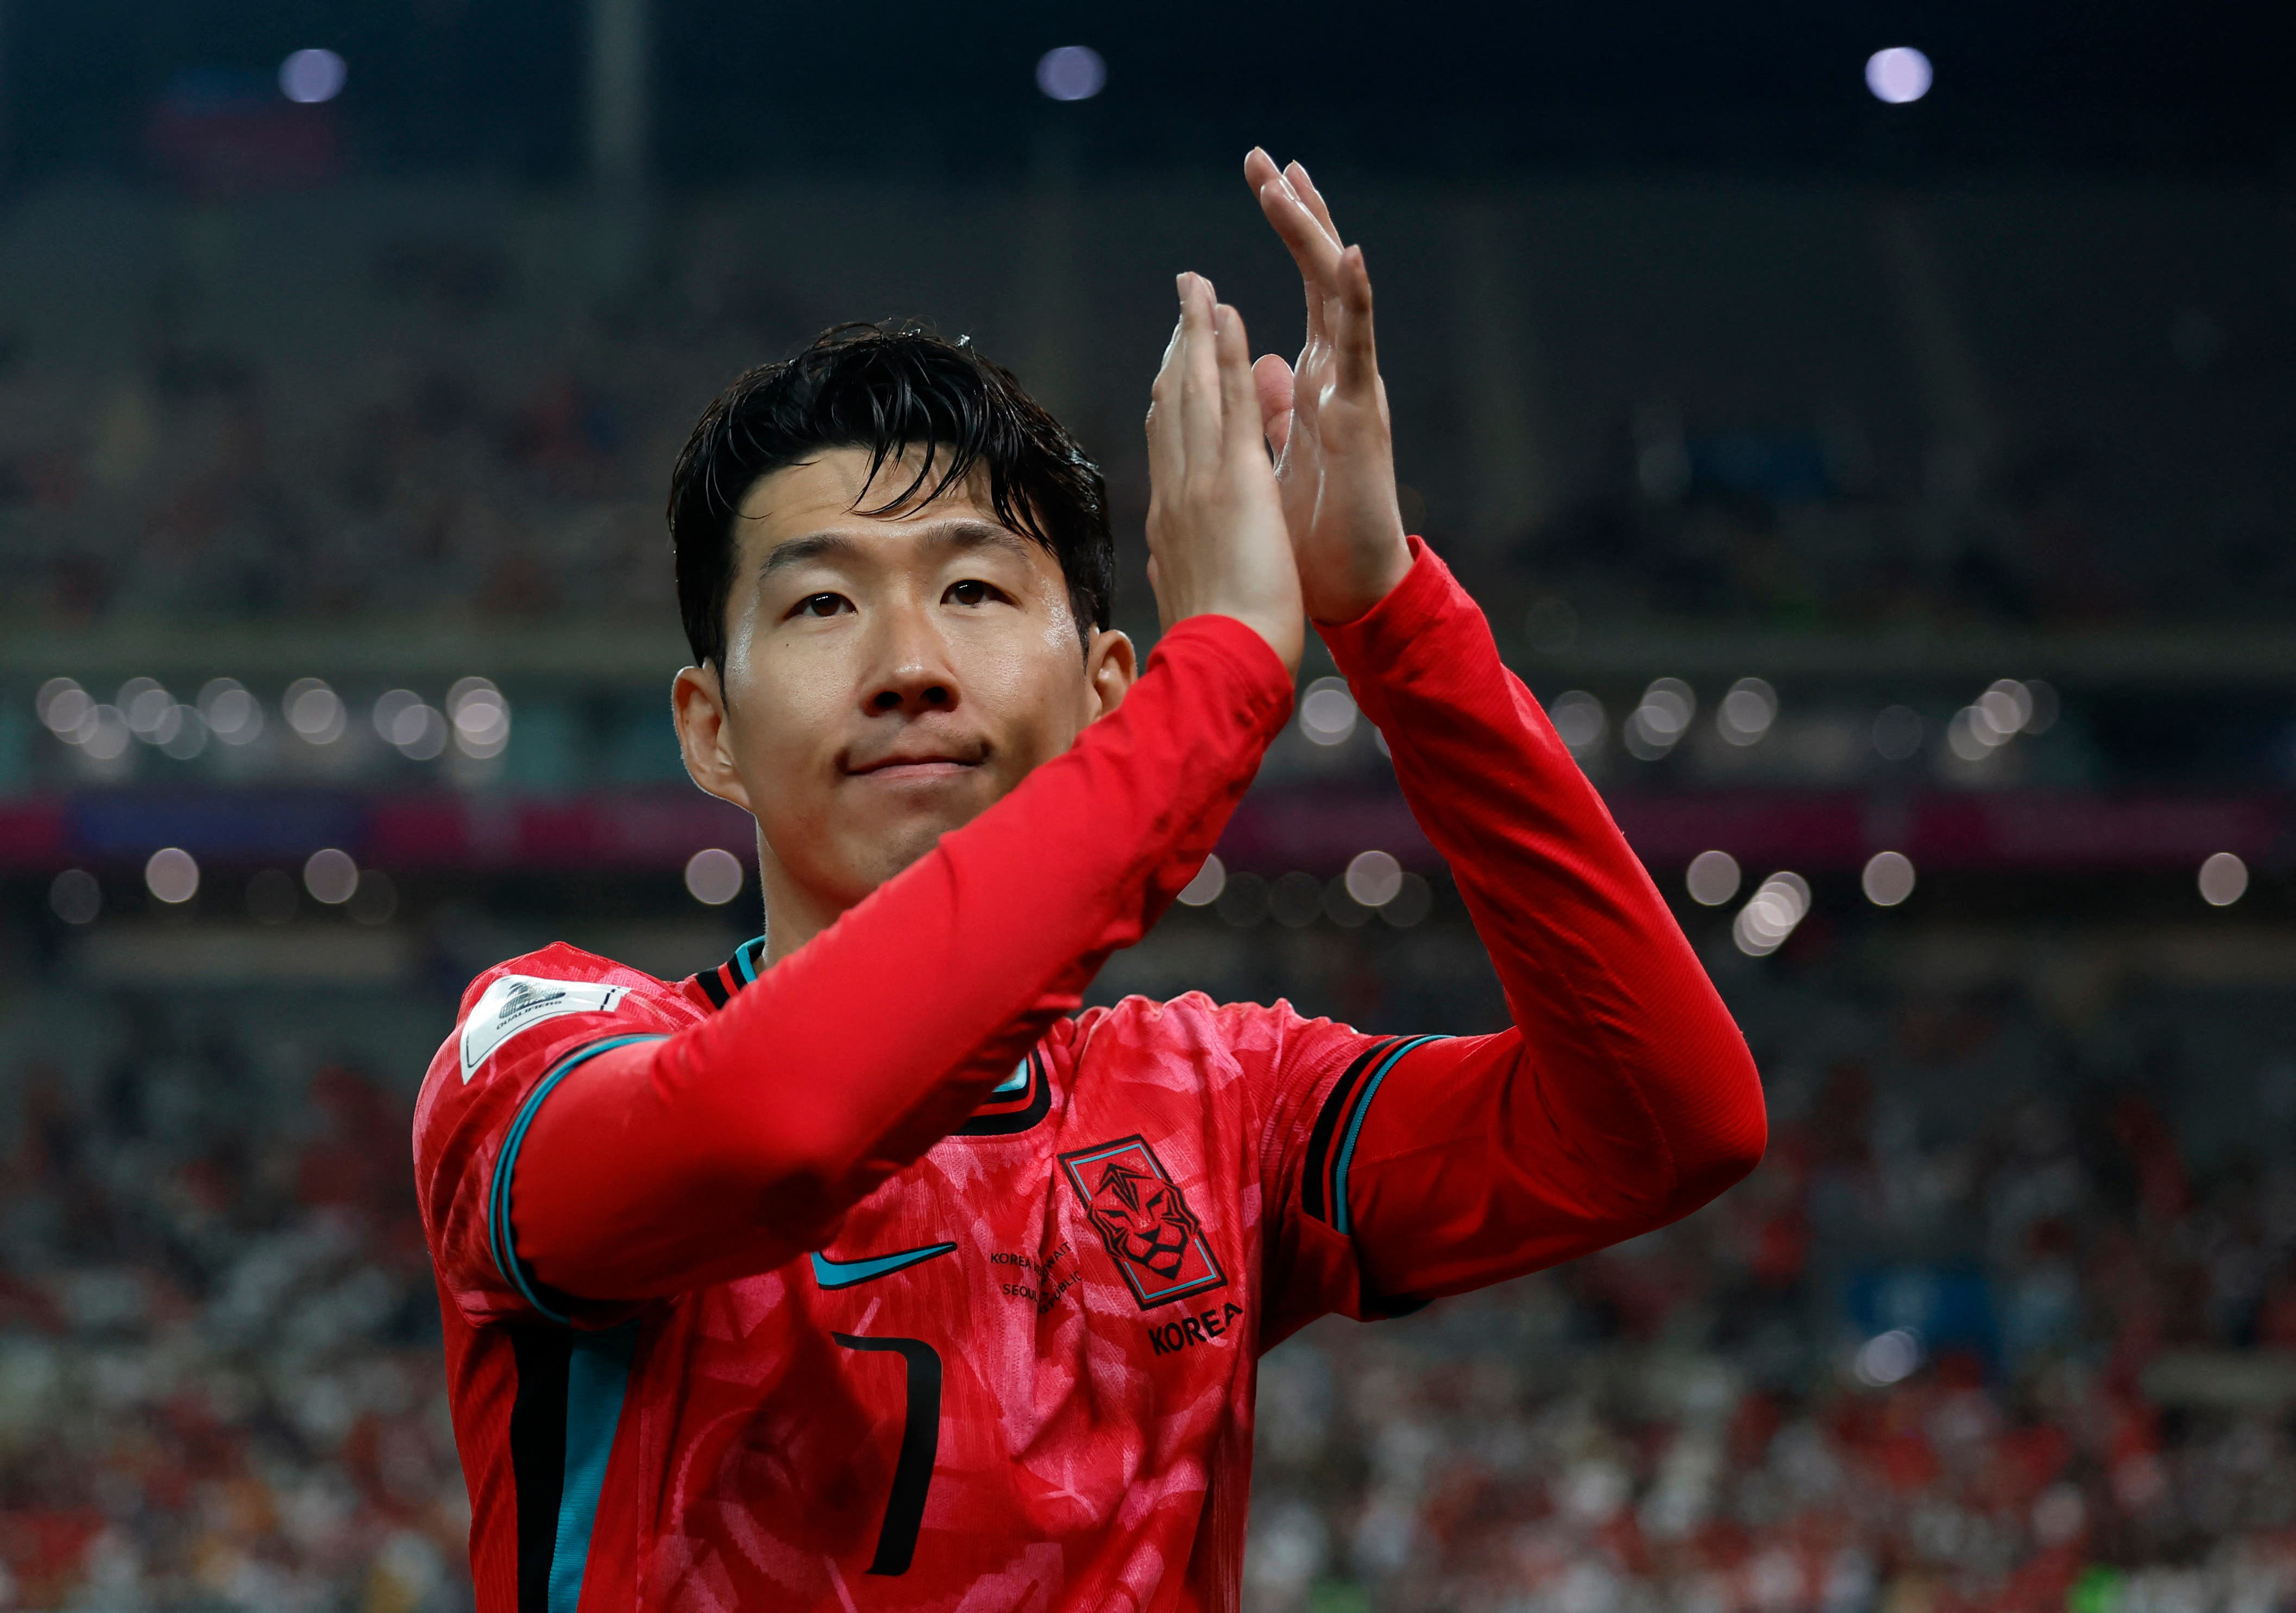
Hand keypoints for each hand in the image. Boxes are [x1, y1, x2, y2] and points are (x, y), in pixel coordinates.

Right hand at [1143, 272, 1304, 675]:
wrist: (1223, 662)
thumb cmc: (1213, 646)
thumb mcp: (1188, 592)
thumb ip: (1175, 560)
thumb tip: (1158, 555)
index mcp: (1171, 521)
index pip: (1167, 446)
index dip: (1168, 400)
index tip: (1170, 366)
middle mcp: (1176, 491)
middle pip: (1172, 406)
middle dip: (1176, 351)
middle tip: (1182, 304)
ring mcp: (1202, 480)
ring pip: (1195, 391)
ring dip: (1196, 334)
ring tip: (1198, 289)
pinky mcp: (1236, 479)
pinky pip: (1231, 401)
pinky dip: (1226, 354)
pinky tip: (1226, 314)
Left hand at [1244, 148, 1413, 624]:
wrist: (1349, 594)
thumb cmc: (1310, 542)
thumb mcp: (1274, 464)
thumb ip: (1272, 413)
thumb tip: (1262, 372)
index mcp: (1315, 386)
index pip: (1298, 294)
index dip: (1284, 238)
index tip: (1261, 184)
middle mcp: (1337, 379)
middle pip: (1317, 278)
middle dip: (1295, 216)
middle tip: (1268, 159)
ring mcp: (1354, 391)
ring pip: (1336, 295)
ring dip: (1315, 234)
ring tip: (1294, 179)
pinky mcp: (1364, 414)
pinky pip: (1361, 345)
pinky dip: (1358, 297)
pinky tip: (1351, 252)